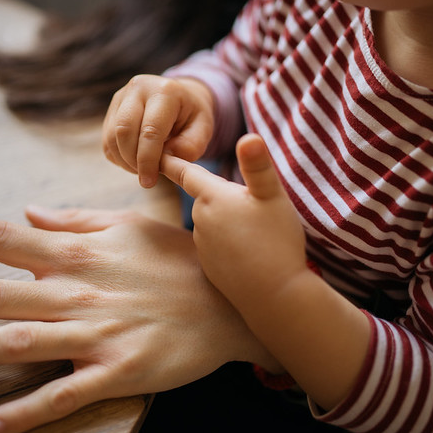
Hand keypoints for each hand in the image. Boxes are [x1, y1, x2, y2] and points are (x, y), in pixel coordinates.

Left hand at [0, 207, 275, 432]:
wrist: (232, 304)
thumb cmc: (180, 260)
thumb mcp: (130, 223)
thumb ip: (74, 219)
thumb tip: (27, 211)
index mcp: (82, 253)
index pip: (10, 238)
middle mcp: (81, 292)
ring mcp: (97, 335)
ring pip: (18, 343)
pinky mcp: (116, 373)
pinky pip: (62, 395)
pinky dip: (24, 411)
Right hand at [102, 74, 214, 187]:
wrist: (181, 98)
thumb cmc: (192, 116)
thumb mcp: (204, 130)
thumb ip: (189, 147)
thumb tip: (163, 160)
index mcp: (165, 91)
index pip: (150, 130)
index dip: (148, 160)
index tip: (149, 182)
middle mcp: (139, 88)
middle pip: (124, 131)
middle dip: (133, 161)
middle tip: (146, 178)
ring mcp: (122, 96)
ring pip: (111, 136)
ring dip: (124, 160)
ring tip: (143, 169)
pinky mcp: (112, 109)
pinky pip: (107, 140)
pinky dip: (118, 157)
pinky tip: (135, 160)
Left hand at [160, 134, 308, 307]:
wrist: (275, 296)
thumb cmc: (276, 241)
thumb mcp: (273, 197)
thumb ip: (258, 165)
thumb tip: (248, 136)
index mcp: (212, 197)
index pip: (186, 172)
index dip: (173, 160)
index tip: (156, 152)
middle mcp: (200, 220)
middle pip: (207, 197)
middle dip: (224, 196)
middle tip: (258, 208)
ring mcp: (202, 245)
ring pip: (214, 222)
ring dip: (230, 221)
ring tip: (260, 234)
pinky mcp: (209, 267)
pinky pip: (218, 245)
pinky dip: (231, 244)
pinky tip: (251, 253)